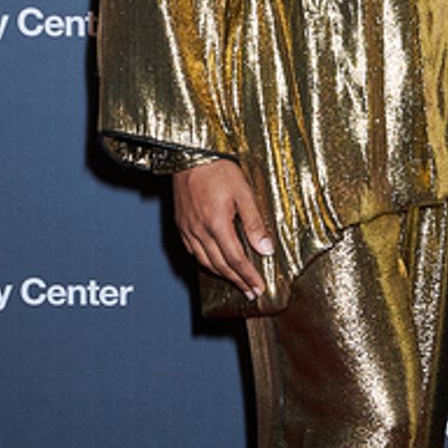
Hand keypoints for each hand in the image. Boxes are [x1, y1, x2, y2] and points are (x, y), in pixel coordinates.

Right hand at [172, 160, 274, 296]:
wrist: (189, 155)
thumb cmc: (217, 169)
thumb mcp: (244, 192)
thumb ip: (255, 223)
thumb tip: (266, 249)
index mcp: (217, 224)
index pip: (236, 259)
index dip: (248, 276)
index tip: (258, 288)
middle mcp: (199, 231)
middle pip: (220, 265)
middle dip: (237, 281)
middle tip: (250, 292)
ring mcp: (188, 229)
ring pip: (205, 261)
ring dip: (222, 275)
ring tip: (236, 283)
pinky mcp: (181, 225)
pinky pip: (193, 252)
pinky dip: (205, 263)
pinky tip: (214, 264)